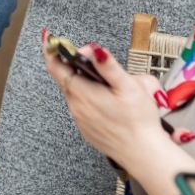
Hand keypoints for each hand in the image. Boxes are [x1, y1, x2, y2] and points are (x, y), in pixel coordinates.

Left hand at [41, 30, 165, 163]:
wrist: (143, 154)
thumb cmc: (138, 121)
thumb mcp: (129, 86)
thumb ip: (108, 66)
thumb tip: (93, 49)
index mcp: (82, 92)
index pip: (55, 66)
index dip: (51, 50)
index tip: (50, 39)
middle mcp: (75, 107)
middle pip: (66, 79)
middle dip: (74, 66)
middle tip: (91, 59)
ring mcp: (80, 120)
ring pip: (74, 94)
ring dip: (83, 83)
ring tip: (105, 83)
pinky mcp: (87, 130)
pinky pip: (81, 108)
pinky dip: (88, 99)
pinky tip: (107, 102)